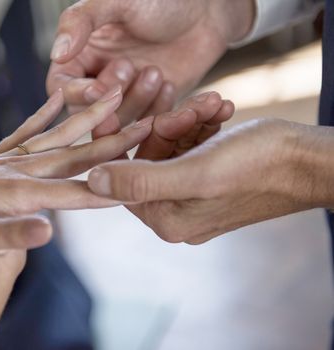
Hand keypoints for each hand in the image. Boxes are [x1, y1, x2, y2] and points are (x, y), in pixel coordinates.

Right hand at [47, 0, 254, 124]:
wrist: (206, 12)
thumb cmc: (161, 0)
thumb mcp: (118, 1)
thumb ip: (82, 22)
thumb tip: (57, 53)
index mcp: (81, 55)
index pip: (61, 87)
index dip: (77, 93)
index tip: (97, 89)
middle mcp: (99, 78)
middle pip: (88, 111)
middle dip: (110, 95)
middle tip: (130, 66)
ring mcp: (126, 95)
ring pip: (118, 120)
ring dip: (136, 101)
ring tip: (155, 72)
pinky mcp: (152, 107)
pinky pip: (147, 123)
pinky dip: (157, 109)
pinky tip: (169, 84)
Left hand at [88, 118, 333, 243]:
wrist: (311, 161)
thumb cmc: (258, 166)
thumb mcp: (195, 172)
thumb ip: (141, 181)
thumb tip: (91, 183)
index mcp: (166, 219)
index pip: (124, 177)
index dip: (123, 139)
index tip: (122, 106)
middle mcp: (176, 213)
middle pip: (149, 158)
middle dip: (169, 124)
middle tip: (196, 105)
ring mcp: (195, 196)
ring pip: (172, 146)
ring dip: (190, 119)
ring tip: (216, 103)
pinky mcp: (212, 179)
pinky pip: (193, 146)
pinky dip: (204, 124)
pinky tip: (223, 109)